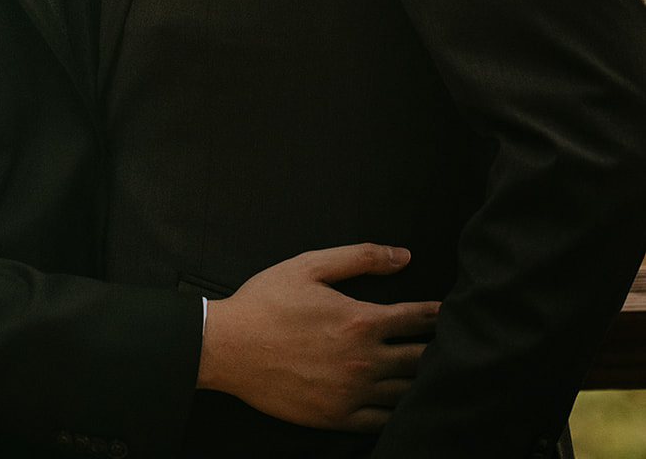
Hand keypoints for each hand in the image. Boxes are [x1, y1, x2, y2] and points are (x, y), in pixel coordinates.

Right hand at [196, 243, 439, 430]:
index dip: (438, 315)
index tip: (449, 314)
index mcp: (361, 320)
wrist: (229, 347)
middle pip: (420, 359)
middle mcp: (364, 360)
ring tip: (433, 375)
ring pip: (406, 393)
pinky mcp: (337, 418)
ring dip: (422, 381)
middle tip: (449, 346)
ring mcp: (352, 393)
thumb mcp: (310, 265)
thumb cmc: (267, 301)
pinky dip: (398, 412)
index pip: (417, 319)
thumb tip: (403, 256)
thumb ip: (360, 257)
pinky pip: (382, 421)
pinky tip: (403, 404)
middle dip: (438, 349)